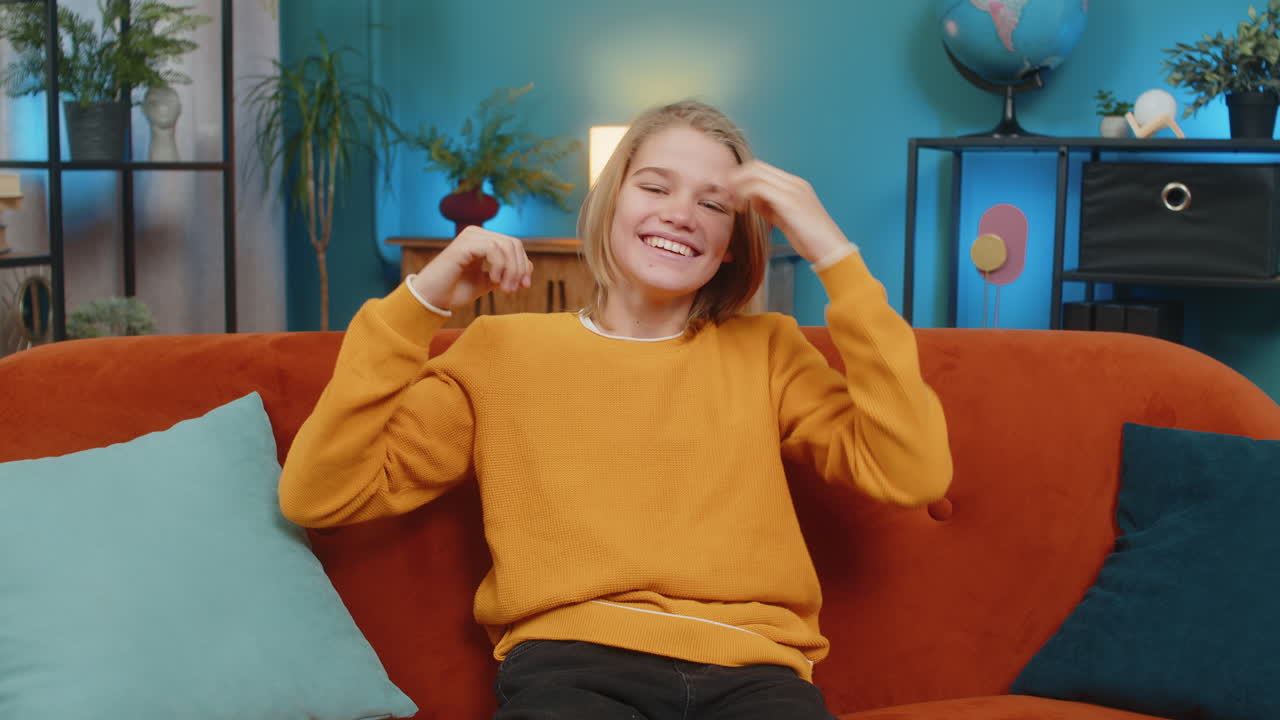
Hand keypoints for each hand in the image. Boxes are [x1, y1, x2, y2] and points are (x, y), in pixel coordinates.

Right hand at [410, 227, 532, 308]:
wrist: (432, 299)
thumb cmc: (455, 291)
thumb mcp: (487, 282)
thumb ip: (505, 273)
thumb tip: (528, 267)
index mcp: (482, 240)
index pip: (513, 245)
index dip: (524, 265)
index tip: (524, 286)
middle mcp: (476, 234)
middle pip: (513, 243)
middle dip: (519, 268)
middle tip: (514, 290)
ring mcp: (469, 237)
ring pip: (505, 245)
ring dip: (511, 270)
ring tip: (504, 289)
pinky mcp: (464, 244)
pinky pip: (492, 249)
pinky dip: (499, 266)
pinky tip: (493, 281)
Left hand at [727, 160, 852, 263]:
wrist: (831, 250)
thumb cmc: (810, 240)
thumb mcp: (786, 220)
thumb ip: (770, 208)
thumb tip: (752, 202)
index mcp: (795, 185)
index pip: (762, 170)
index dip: (743, 179)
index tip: (732, 195)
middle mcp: (794, 183)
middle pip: (756, 167)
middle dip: (736, 179)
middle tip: (727, 197)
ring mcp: (793, 190)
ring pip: (755, 174)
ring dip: (738, 187)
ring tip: (734, 205)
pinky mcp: (789, 201)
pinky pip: (758, 188)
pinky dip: (744, 196)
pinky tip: (742, 210)